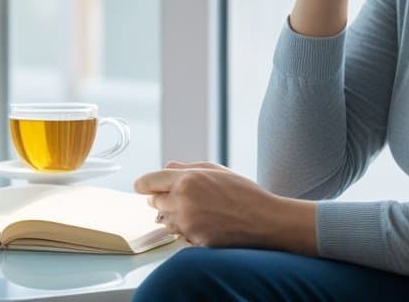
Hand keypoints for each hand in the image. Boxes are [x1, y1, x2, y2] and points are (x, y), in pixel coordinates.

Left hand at [133, 161, 280, 247]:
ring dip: (172, 216)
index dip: (145, 185)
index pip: (147, 183)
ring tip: (195, 211)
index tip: (145, 187)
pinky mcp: (193, 242)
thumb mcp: (216, 170)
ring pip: (164, 221)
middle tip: (180, 197)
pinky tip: (202, 224)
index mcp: (186, 180)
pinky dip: (184, 231)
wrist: (264, 220)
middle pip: (153, 202)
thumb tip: (165, 168)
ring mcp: (187, 224)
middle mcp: (182, 202)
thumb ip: (186, 168)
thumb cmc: (243, 192)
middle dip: (161, 199)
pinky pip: (178, 236)